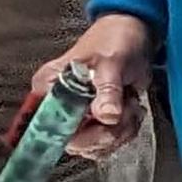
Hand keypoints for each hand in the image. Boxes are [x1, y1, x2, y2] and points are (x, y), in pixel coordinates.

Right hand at [16, 12, 154, 167]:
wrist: (136, 34)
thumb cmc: (116, 39)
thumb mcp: (111, 63)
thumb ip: (108, 90)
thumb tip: (106, 115)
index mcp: (49, 88)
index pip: (46, 126)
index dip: (70, 133)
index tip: (95, 123)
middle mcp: (59, 105)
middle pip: (75, 143)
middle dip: (105, 133)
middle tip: (122, 109)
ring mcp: (79, 116)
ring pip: (95, 146)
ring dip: (120, 131)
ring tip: (128, 104)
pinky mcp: (97, 122)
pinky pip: (109, 142)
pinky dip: (126, 130)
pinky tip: (131, 109)